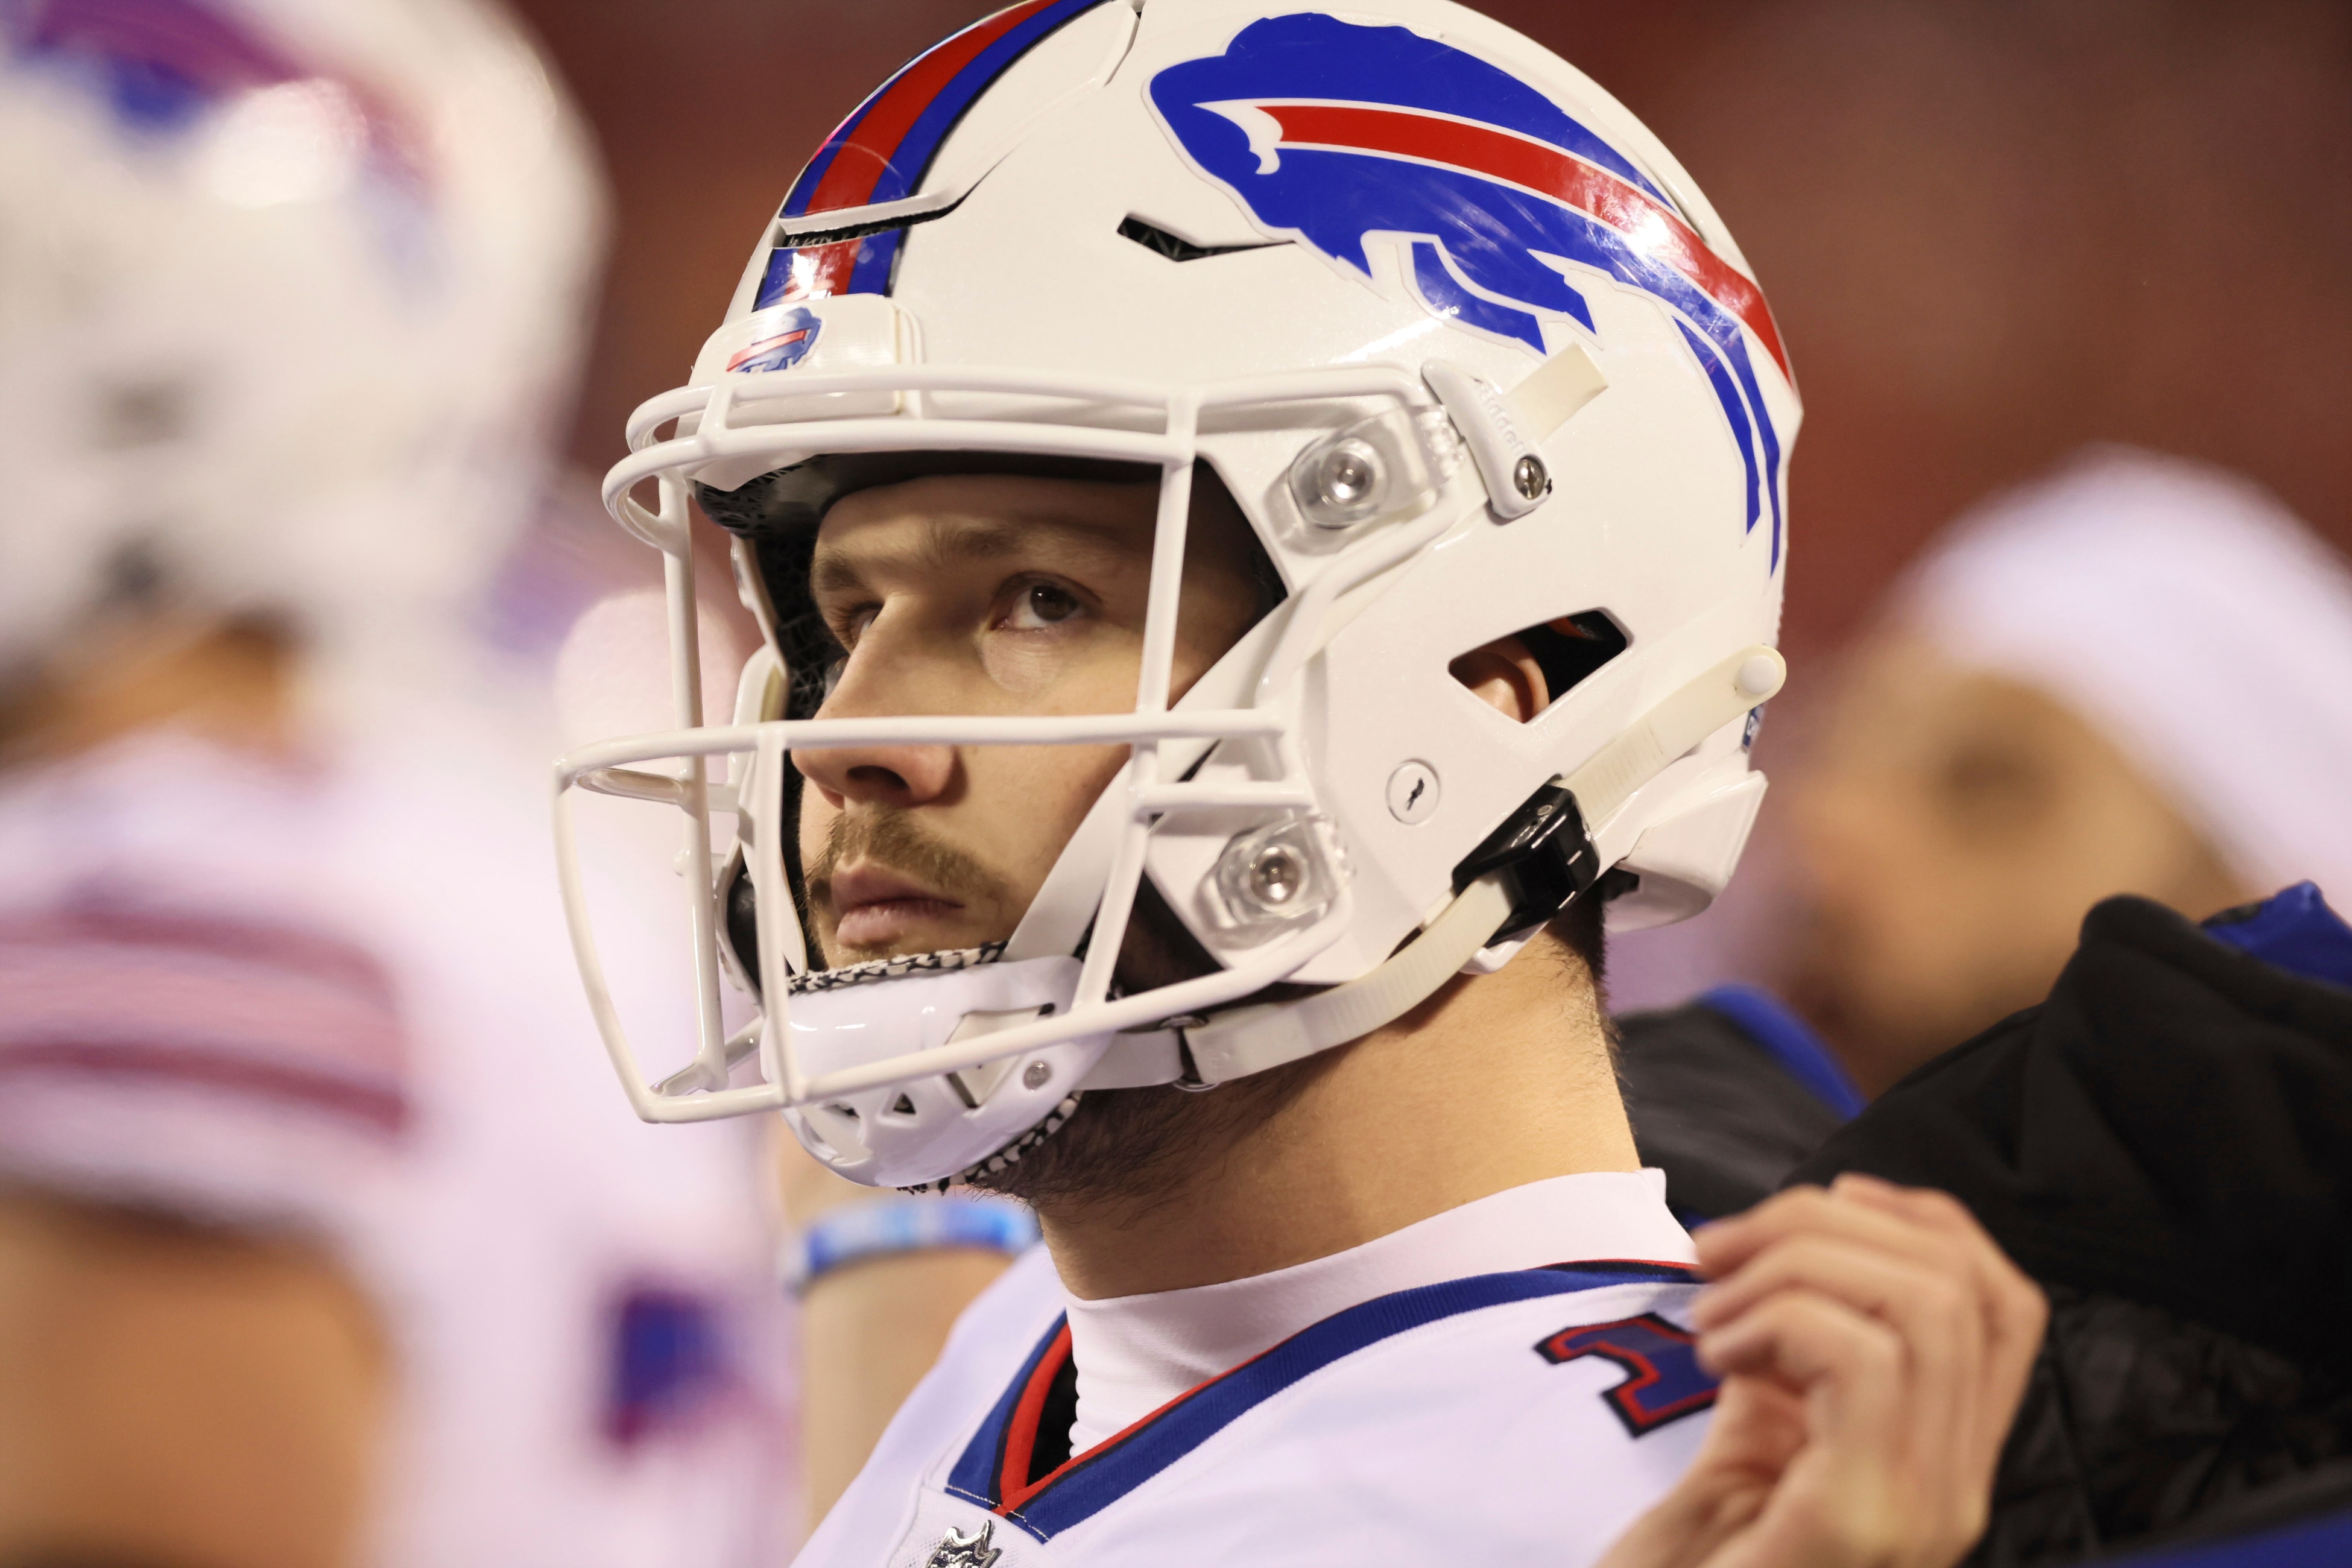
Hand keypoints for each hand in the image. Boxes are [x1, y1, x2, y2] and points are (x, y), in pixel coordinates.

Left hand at [1596, 1174, 2046, 1567]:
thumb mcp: (1745, 1451)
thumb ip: (1783, 1371)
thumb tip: (1777, 1263)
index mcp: (1937, 1466)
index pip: (2004, 1306)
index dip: (1927, 1219)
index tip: (1826, 1198)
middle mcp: (1952, 1493)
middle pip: (1960, 1282)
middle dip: (1828, 1221)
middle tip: (1719, 1250)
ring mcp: (1918, 1514)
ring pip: (1921, 1305)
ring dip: (1794, 1265)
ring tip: (1710, 1314)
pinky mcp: (1859, 1524)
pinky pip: (1863, 1360)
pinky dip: (1778, 1319)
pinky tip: (1713, 1354)